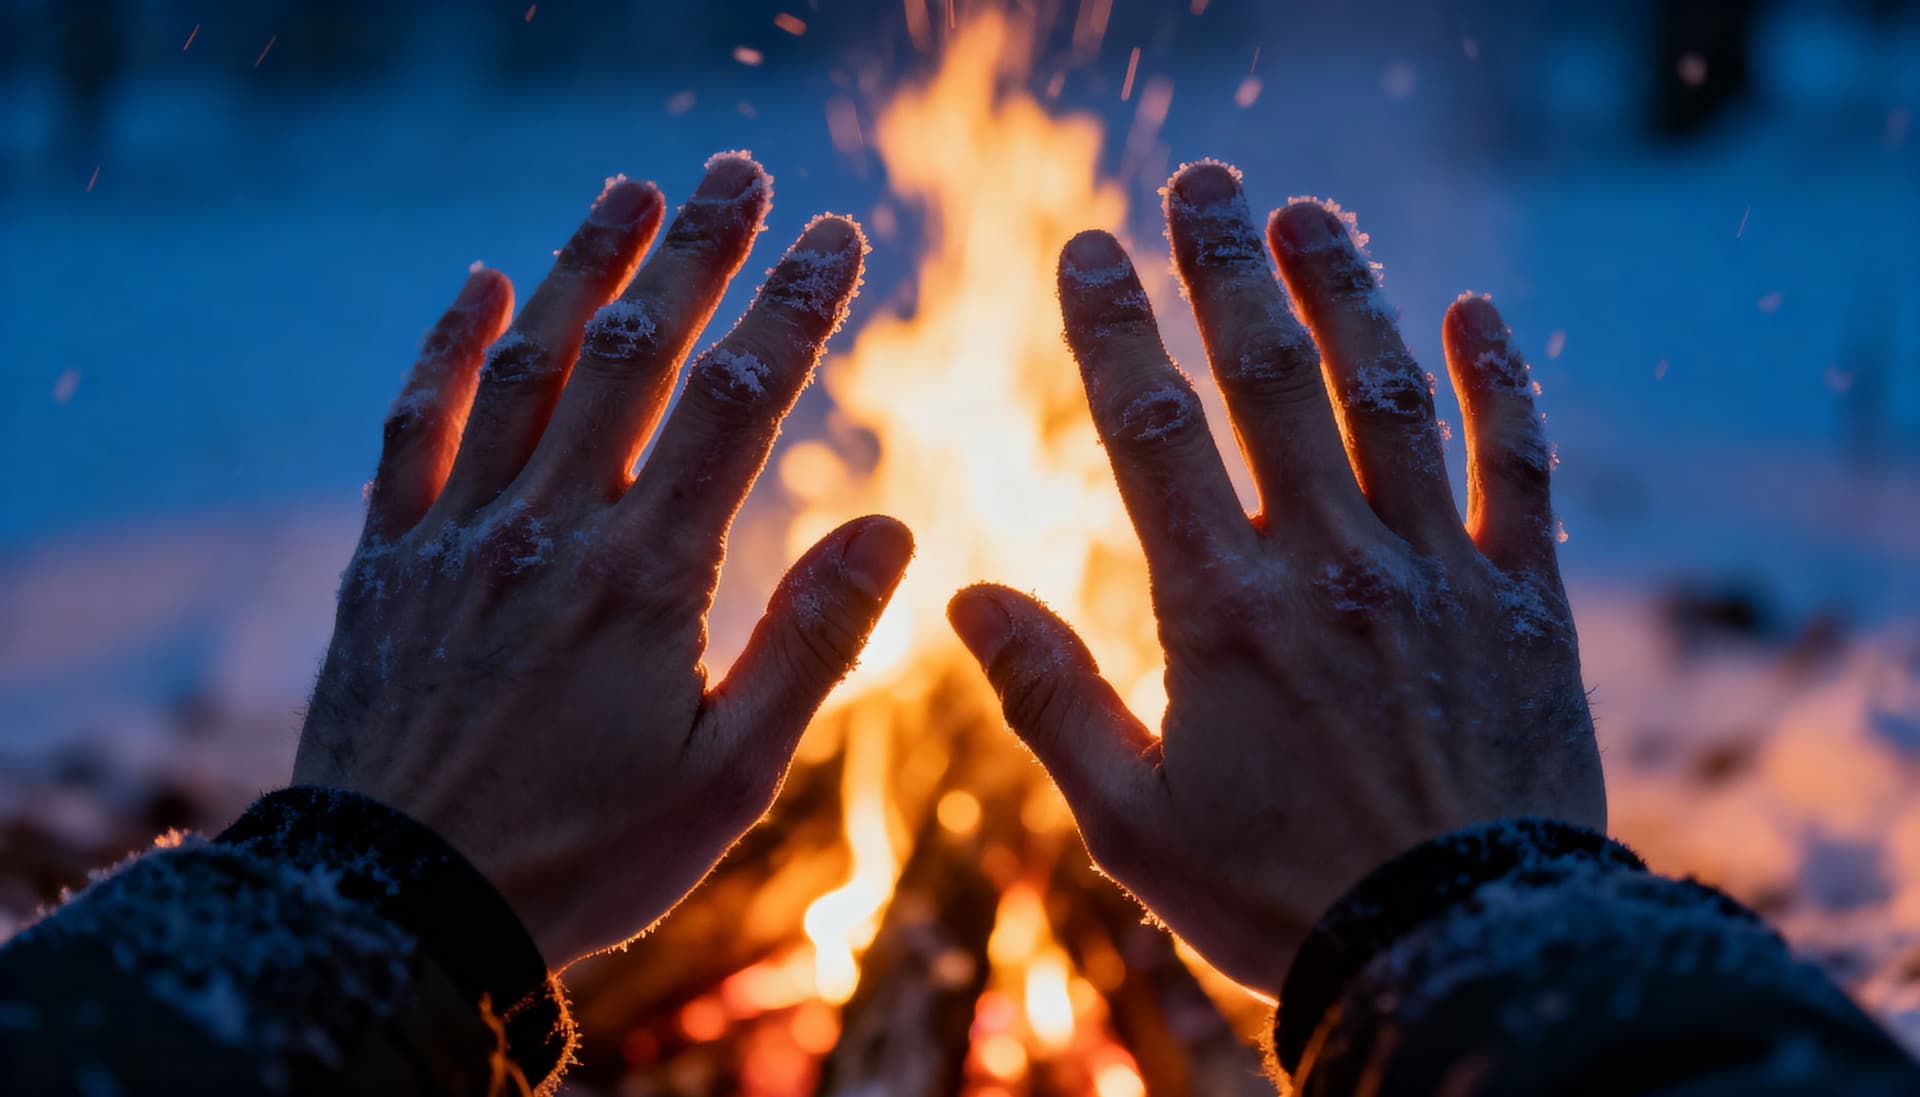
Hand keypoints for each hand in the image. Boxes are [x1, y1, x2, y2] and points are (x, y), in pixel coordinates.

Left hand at [294, 155, 911, 967]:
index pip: (739, 408)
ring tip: (634, 189)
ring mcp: (459, 536)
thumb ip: (812, 643)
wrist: (398, 910)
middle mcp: (551, 531)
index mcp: (648, 578)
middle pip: (636, 357)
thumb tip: (892, 525)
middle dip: (697, 254)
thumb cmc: (585, 855)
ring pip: (527, 367)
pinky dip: (447, 347)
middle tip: (741, 170)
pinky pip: (414, 427)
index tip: (836, 236)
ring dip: (583, 267)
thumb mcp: (731, 776)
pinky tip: (478, 282)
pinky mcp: (387, 561)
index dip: (794, 311)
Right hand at [946, 162, 1603, 997]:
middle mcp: (1330, 564)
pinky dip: (1501, 382)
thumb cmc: (1278, 894)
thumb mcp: (1128, 820)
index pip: (1151, 430)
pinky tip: (1474, 308)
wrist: (1459, 951)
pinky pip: (1520, 466)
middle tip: (1204, 182)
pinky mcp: (1527, 600)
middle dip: (1229, 269)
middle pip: (1270, 380)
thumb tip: (968, 590)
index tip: (1087, 245)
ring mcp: (1438, 572)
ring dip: (1348, 292)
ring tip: (1311, 211)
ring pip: (1389, 396)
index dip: (1114, 326)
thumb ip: (1048, 695)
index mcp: (1221, 610)